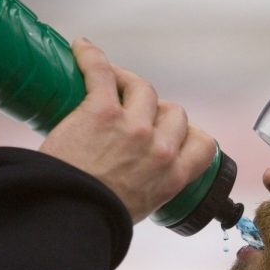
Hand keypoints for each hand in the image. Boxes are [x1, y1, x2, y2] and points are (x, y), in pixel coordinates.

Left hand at [39, 38, 215, 222]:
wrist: (66, 217)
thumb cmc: (95, 220)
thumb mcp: (139, 210)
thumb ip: (147, 191)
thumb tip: (131, 186)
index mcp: (173, 176)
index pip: (204, 143)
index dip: (190, 133)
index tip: (175, 132)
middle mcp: (160, 149)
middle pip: (174, 112)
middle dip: (158, 110)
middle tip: (135, 112)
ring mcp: (133, 127)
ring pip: (145, 89)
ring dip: (130, 82)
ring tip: (112, 82)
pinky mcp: (102, 111)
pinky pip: (103, 73)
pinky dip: (92, 58)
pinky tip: (82, 49)